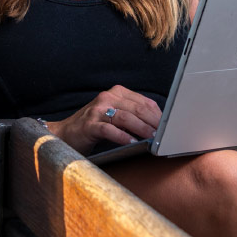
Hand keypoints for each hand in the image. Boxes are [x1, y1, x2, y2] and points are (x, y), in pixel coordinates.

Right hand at [45, 85, 161, 154]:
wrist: (66, 134)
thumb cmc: (95, 126)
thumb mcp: (116, 116)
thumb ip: (134, 116)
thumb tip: (160, 127)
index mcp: (116, 93)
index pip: (144, 102)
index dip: (159, 115)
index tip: (170, 128)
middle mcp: (106, 98)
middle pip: (137, 109)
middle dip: (153, 123)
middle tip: (165, 136)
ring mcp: (96, 110)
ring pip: (125, 117)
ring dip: (141, 129)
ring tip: (152, 140)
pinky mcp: (89, 124)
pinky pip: (108, 129)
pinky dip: (122, 137)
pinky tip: (131, 143)